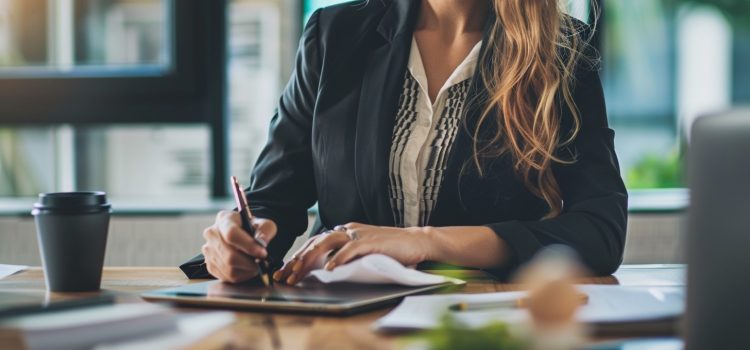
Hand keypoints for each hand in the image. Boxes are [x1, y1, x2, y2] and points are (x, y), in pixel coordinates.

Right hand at [201, 210, 276, 282]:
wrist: (244, 235)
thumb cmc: (254, 228)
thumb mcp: (265, 224)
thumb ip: (266, 231)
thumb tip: (262, 242)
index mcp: (224, 219)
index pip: (232, 234)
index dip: (248, 246)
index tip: (263, 253)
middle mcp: (212, 234)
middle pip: (229, 255)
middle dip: (249, 262)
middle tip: (263, 262)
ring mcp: (209, 250)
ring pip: (228, 268)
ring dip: (247, 270)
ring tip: (256, 265)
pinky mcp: (210, 264)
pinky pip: (226, 276)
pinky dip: (241, 275)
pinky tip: (248, 268)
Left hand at [273, 222, 433, 284]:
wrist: (416, 242)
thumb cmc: (391, 249)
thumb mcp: (363, 251)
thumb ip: (346, 254)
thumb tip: (327, 266)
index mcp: (346, 231)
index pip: (316, 242)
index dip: (299, 256)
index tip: (286, 271)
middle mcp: (349, 230)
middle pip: (317, 241)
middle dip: (298, 258)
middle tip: (285, 274)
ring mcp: (360, 234)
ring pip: (328, 242)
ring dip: (311, 257)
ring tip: (299, 270)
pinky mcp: (372, 241)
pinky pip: (351, 248)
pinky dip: (339, 258)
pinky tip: (330, 268)